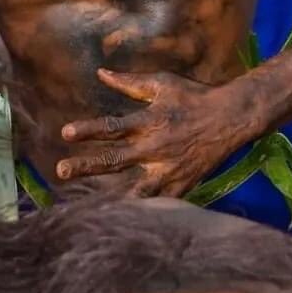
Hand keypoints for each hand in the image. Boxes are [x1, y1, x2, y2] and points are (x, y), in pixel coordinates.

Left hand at [58, 69, 242, 197]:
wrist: (231, 118)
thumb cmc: (193, 96)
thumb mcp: (162, 83)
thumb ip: (130, 82)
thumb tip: (101, 73)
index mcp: (150, 121)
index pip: (113, 126)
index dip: (88, 130)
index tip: (65, 134)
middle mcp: (156, 148)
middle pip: (114, 159)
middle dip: (86, 166)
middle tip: (61, 171)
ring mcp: (168, 170)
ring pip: (133, 187)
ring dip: (108, 194)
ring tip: (85, 204)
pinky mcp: (181, 184)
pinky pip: (157, 200)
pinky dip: (139, 208)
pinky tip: (120, 219)